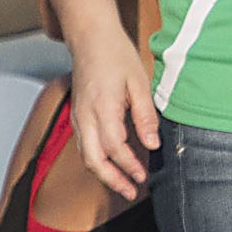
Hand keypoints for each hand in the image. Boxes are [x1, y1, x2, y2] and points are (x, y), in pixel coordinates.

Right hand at [67, 22, 158, 199]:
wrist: (91, 39)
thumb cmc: (118, 57)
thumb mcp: (140, 82)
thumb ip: (146, 115)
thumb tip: (153, 144)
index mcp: (103, 107)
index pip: (114, 147)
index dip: (128, 165)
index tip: (143, 176)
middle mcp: (85, 117)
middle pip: (94, 159)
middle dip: (112, 180)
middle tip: (132, 191)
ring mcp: (78, 117)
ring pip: (86, 156)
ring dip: (104, 174)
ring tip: (124, 184)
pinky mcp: (78, 116)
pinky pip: (85, 146)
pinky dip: (97, 161)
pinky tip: (112, 166)